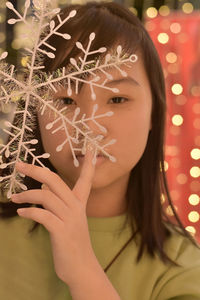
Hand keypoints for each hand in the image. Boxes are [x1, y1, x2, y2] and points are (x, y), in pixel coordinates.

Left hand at [11, 148, 95, 285]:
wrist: (81, 267)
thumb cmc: (73, 242)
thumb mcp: (69, 220)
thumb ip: (60, 204)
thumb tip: (44, 190)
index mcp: (79, 203)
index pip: (86, 180)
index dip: (88, 165)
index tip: (91, 149)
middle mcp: (75, 208)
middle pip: (55, 181)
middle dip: (36, 170)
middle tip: (19, 164)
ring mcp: (69, 219)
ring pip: (46, 196)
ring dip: (26, 195)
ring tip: (14, 198)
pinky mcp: (61, 231)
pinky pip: (42, 215)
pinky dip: (29, 211)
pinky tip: (21, 213)